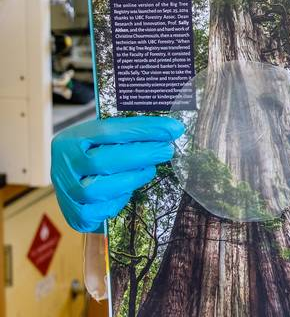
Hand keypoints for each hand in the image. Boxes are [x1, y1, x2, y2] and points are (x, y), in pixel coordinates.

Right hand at [51, 117, 183, 232]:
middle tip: (166, 150)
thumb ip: (126, 136)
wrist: (73, 183)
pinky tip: (128, 191)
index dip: (143, 129)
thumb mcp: (101, 141)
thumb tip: (168, 131)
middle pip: (103, 161)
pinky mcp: (76, 215)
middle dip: (141, 155)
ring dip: (131, 179)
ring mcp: (67, 192)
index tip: (171, 129)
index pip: (109, 130)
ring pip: (99, 189)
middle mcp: (63, 166)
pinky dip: (119, 200)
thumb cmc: (94, 157)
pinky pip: (101, 210)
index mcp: (70, 140)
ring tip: (150, 170)